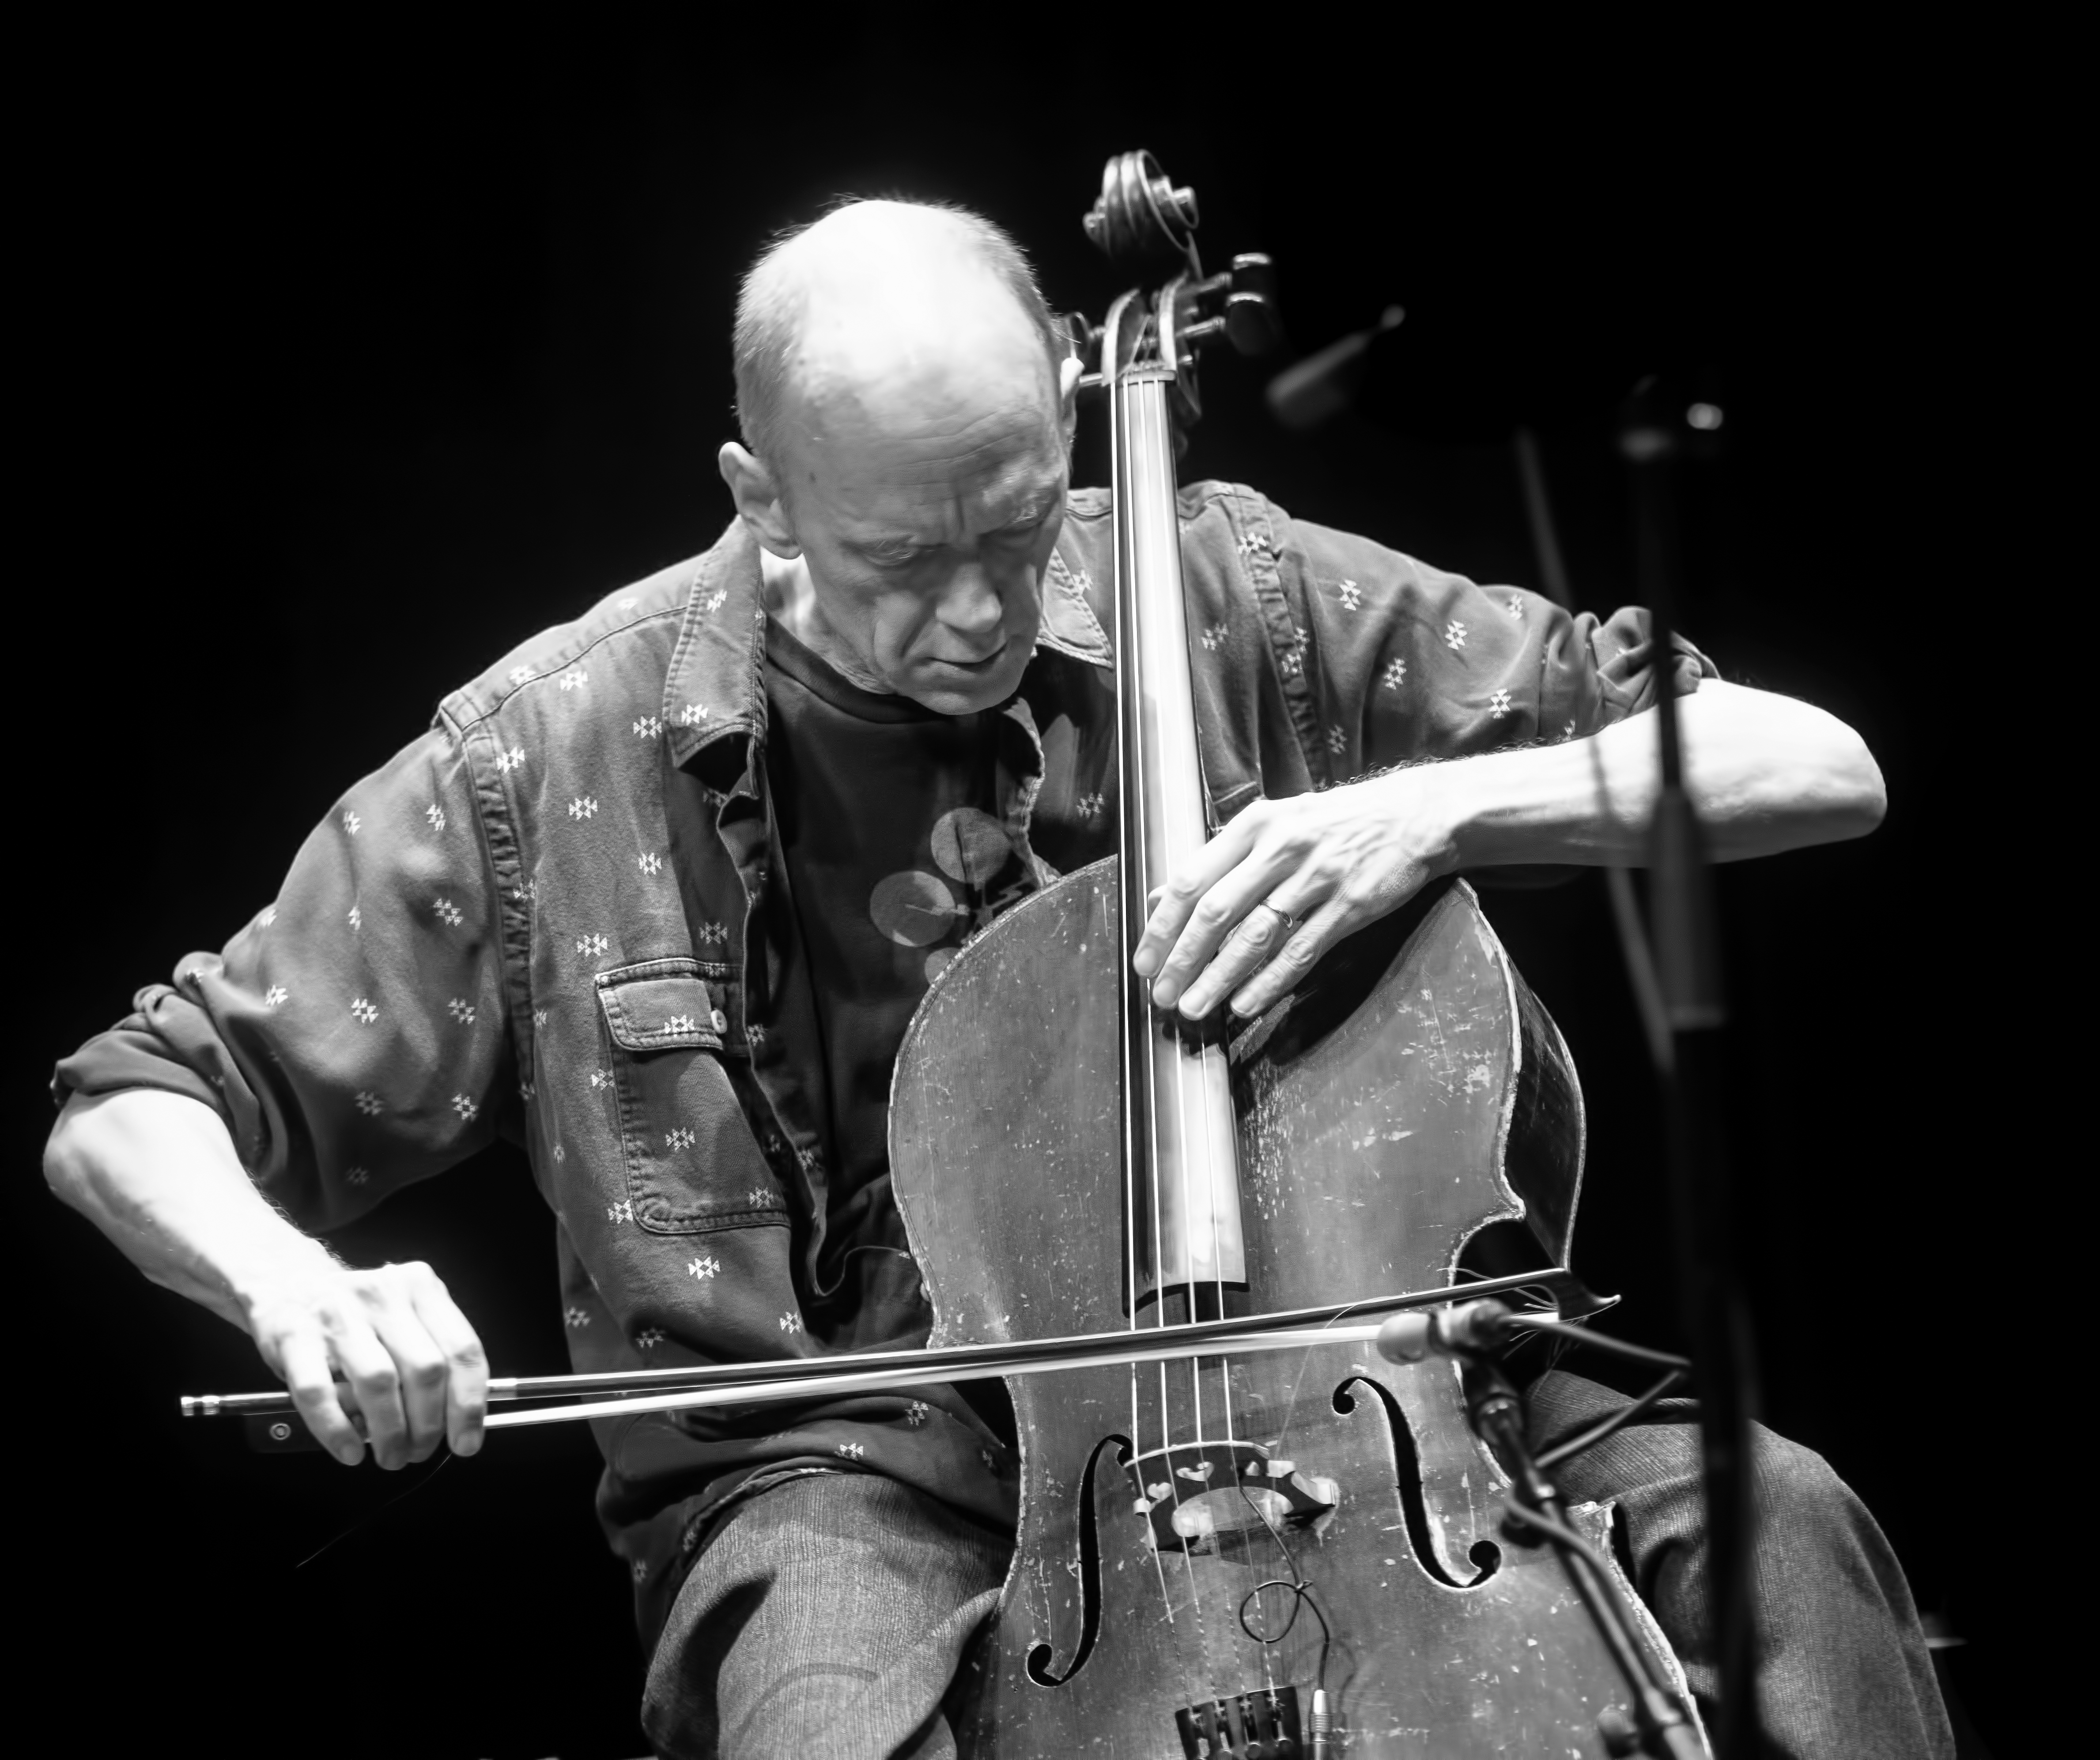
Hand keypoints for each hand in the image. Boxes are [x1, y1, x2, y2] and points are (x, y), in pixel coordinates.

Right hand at [242, 1252, 488, 1469]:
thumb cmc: (357, 1314)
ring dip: (389, 1432)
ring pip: (379, 1381)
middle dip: (428, 1425)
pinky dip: (338, 1431)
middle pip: (425, 1369)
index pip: (461, 1349)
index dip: (468, 1405)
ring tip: (390, 1456)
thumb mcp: (405, 1316)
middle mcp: (382, 1295)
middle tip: (419, 1452)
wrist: (287, 1285)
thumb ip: (434, 1355)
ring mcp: (337, 1313)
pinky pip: (319, 1393)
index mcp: (420, 1287)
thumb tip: (456, 1421)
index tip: (466, 1442)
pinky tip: (350, 1450)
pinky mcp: (293, 1336)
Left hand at [1131, 768, 1455, 1020]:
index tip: (1146, 960)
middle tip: (1163, 995)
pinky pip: (1301, 951)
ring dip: (1220, 977)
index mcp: (1254, 826)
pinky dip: (1269, 982)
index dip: (1163, 925)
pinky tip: (1246, 1003)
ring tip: (1196, 1006)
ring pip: (1256, 935)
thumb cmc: (1334, 824)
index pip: (1192, 878)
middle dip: (1184, 959)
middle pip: (1217, 911)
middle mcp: (1281, 848)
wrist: (1413, 816)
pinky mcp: (1350, 905)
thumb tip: (1160, 895)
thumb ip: (1218, 861)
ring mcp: (1317, 877)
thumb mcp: (1272, 825)